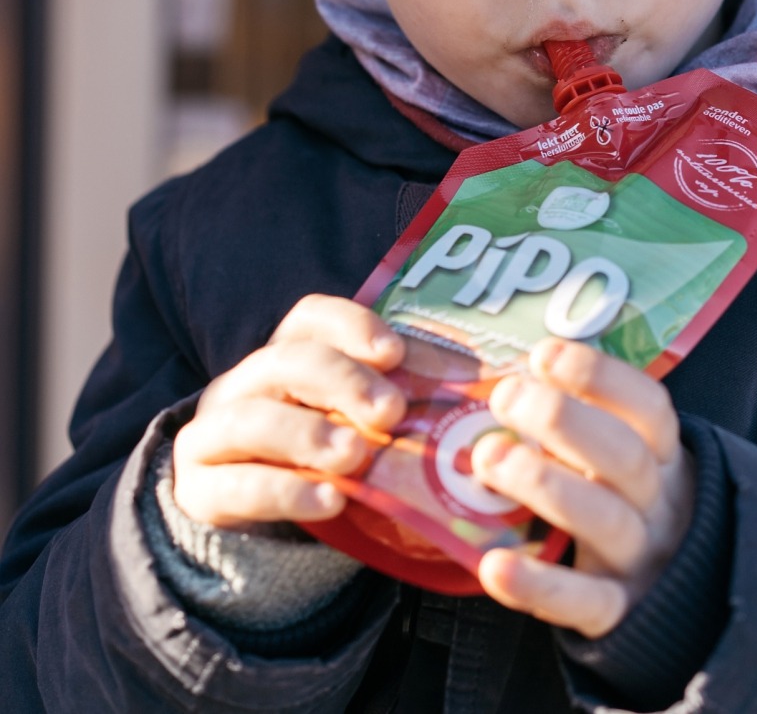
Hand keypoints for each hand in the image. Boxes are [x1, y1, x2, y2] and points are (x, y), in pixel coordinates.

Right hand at [171, 294, 405, 528]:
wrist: (252, 517)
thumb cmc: (323, 454)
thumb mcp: (357, 422)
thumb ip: (396, 403)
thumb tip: (476, 392)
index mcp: (288, 357)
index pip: (310, 319)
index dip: (351, 326)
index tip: (394, 352)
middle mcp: (245, 385)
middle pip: (286, 363)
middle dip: (341, 382)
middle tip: (391, 412)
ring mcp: (213, 435)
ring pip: (250, 420)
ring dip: (308, 434)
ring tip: (356, 456)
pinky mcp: (200, 490)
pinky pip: (237, 486)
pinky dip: (286, 492)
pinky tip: (331, 501)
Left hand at [470, 338, 693, 638]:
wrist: (682, 599)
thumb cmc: (628, 508)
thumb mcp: (626, 461)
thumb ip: (586, 425)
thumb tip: (515, 375)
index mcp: (663, 458)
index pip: (649, 408)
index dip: (602, 378)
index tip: (545, 354)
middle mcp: (658, 502)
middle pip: (626, 457)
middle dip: (564, 420)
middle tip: (505, 397)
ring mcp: (640, 558)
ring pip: (605, 520)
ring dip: (546, 484)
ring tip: (487, 458)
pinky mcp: (617, 611)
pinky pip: (584, 602)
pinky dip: (538, 586)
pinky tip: (494, 566)